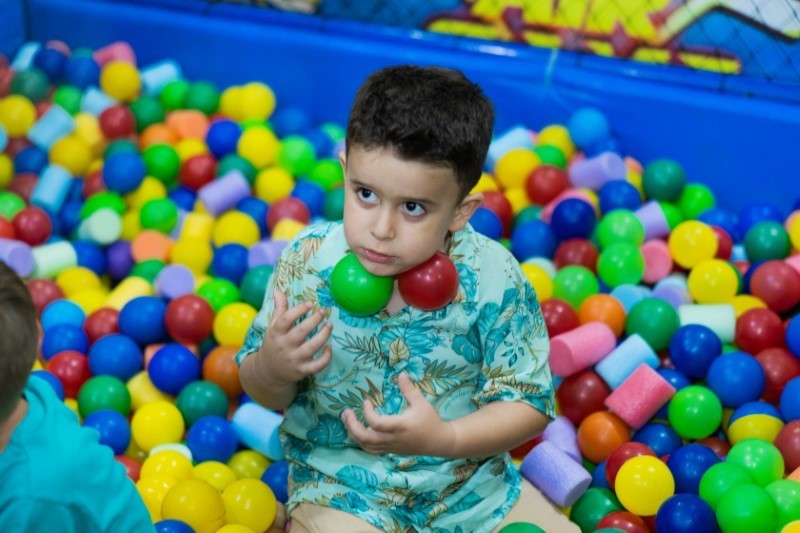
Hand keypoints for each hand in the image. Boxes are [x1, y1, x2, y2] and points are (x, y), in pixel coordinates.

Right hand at [258, 289, 332, 384]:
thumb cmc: (274, 344)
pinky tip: (329, 346)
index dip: (299, 309)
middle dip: (314, 320)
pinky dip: (326, 357)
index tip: (310, 303)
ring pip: (312, 347)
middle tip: (323, 312)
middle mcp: (285, 346)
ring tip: (329, 325)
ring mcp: (294, 359)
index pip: (286, 319)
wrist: (269, 372)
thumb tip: (278, 290)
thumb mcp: (273, 327)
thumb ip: (279, 309)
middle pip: (301, 332)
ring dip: (324, 335)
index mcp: (276, 333)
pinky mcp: (302, 371)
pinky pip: (317, 365)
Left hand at [341, 372, 455, 456]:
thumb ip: (409, 389)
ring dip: (353, 433)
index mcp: (399, 427)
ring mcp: (390, 447)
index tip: (367, 401)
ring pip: (365, 445)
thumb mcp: (422, 403)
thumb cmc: (430, 421)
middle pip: (365, 438)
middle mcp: (392, 439)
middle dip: (352, 425)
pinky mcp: (390, 450)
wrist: (438, 442)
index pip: (376, 423)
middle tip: (346, 412)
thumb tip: (400, 374)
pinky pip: (371, 449)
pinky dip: (361, 441)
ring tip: (347, 420)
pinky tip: (357, 430)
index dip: (367, 412)